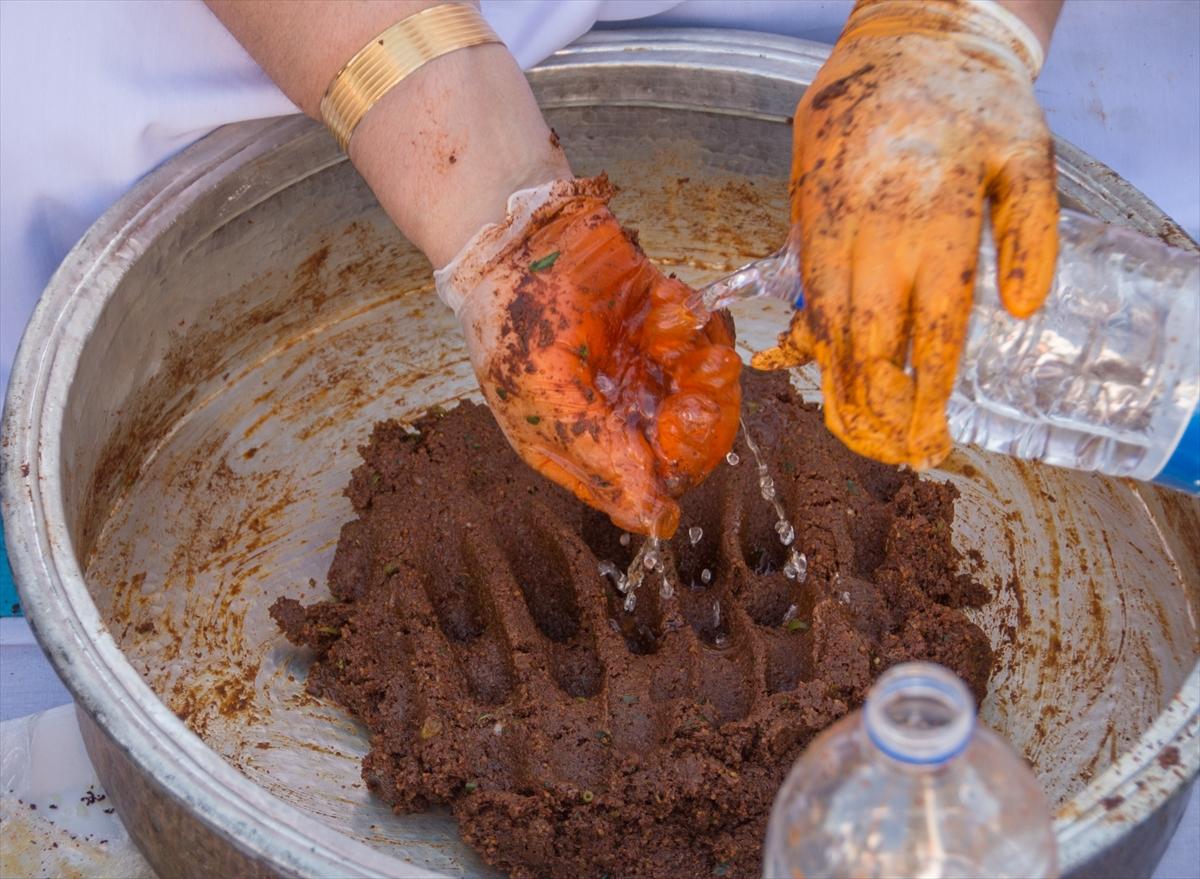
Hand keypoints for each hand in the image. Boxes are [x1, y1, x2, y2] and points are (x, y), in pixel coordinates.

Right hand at [436, 176, 741, 536]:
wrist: (520, 231)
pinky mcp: (664, 326)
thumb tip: (654, 521)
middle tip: (702, 384)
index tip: (682, 437)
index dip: (675, 470)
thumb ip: (601, 455)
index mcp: (578, 446)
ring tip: (683, 330)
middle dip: (700, 414)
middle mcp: (615, 414)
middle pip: (685, 443)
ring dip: (705, 364)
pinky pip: (704, 338)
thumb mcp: (546, 396)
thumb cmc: (514, 320)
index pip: (643, 489)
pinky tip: (667, 302)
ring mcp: (642, 369)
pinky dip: (695, 320)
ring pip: (704, 392)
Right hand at [752, 0, 1058, 468]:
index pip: (932, 330)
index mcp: (937, 221)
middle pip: (869, 345)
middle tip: (899, 454)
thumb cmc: (968, 103)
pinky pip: (803, 300)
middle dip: (880, 411)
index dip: (927, 394)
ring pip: (828, 331)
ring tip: (860, 437)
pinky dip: (807, 347)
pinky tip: (812, 377)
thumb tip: (1027, 312)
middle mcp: (875, 235)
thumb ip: (1034, 234)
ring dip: (841, 391)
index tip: (931, 439)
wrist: (890, 49)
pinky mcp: (806, 229)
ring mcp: (831, 233)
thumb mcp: (1028, 154)